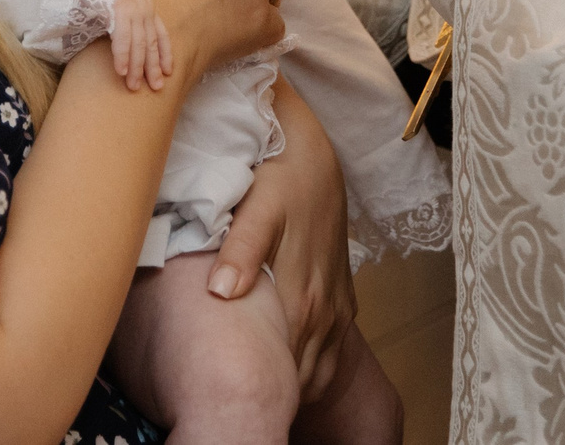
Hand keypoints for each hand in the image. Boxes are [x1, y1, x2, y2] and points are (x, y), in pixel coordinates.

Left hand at [209, 80, 352, 400]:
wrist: (319, 158)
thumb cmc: (282, 177)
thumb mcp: (259, 203)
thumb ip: (241, 248)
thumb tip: (221, 292)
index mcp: (299, 295)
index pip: (277, 363)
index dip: (253, 386)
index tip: (220, 397)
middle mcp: (322, 311)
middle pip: (297, 377)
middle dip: (269, 395)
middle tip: (232, 406)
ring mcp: (336, 309)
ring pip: (318, 373)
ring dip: (291, 388)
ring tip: (258, 395)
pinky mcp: (343, 301)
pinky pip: (331, 356)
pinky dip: (311, 373)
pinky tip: (286, 375)